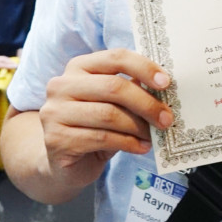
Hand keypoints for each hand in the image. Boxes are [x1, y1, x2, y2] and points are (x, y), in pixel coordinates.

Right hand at [38, 49, 172, 189]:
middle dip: (146, 103)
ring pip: (108, 114)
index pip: (115, 57)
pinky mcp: (56, 139)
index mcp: (78, 67)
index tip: (166, 83)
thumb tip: (163, 85)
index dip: (143, 67)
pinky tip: (141, 147)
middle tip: (166, 118)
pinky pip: (101, 138)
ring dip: (138, 127)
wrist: (64, 163)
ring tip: (153, 135)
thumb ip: (131, 90)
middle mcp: (61, 85)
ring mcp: (54, 112)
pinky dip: (128, 143)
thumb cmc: (94, 127)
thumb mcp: (112, 104)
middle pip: (113, 86)